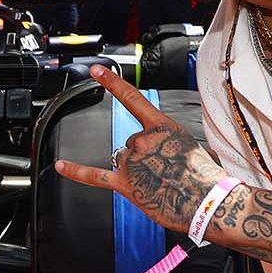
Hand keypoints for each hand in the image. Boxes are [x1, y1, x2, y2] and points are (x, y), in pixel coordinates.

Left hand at [55, 64, 228, 231]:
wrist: (208, 201)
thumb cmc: (206, 177)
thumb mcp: (193, 146)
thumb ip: (171, 143)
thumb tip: (165, 155)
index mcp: (162, 127)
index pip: (132, 99)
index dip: (112, 83)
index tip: (97, 71)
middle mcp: (143, 140)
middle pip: (131, 142)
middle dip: (144, 155)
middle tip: (165, 170)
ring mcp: (133, 161)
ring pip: (123, 159)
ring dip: (136, 170)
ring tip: (158, 182)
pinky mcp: (126, 184)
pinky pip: (95, 176)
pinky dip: (76, 171)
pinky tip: (62, 166)